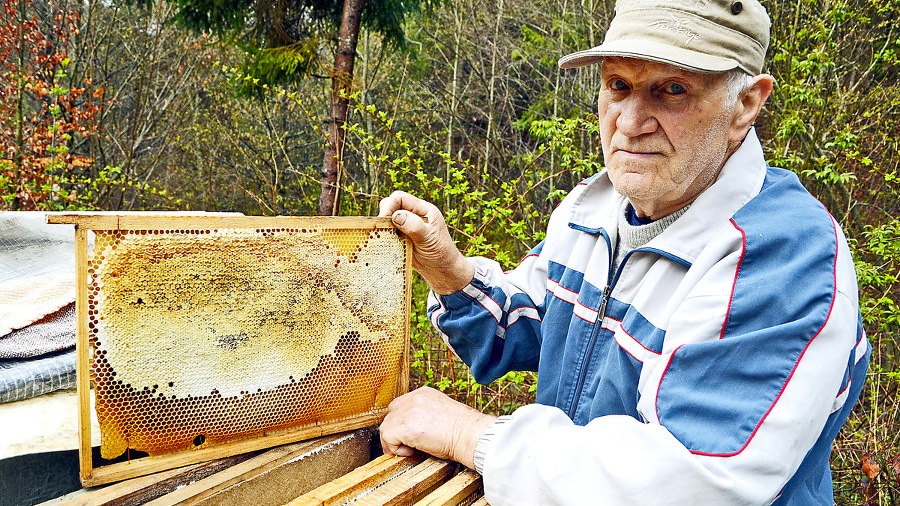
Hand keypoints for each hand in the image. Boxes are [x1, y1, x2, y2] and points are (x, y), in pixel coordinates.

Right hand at [378, 191, 474, 294]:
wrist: (441, 269)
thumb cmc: (441, 253)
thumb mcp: (429, 239)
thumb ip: (414, 226)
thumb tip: (396, 215)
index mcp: (424, 210)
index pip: (400, 198)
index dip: (390, 206)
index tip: (384, 220)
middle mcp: (414, 214)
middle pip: (391, 205)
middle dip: (384, 215)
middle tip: (383, 230)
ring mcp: (407, 225)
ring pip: (387, 218)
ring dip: (383, 226)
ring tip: (385, 237)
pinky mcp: (401, 236)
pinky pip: (387, 231)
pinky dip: (384, 235)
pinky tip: (385, 244)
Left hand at [379, 387, 496, 468]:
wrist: (471, 434)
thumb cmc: (462, 429)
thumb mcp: (441, 413)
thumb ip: (424, 414)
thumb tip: (411, 430)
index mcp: (423, 393)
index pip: (399, 405)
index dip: (400, 422)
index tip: (406, 435)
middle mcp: (414, 398)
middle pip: (390, 415)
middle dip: (394, 432)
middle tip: (404, 446)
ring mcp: (409, 410)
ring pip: (386, 427)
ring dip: (394, 441)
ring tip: (409, 450)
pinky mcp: (406, 426)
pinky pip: (388, 437)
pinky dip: (395, 448)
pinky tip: (411, 451)